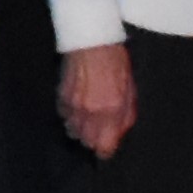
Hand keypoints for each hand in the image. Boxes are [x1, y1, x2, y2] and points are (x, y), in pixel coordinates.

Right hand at [60, 42, 135, 159]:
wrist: (92, 43)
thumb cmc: (117, 65)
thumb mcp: (131, 92)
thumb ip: (125, 117)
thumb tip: (117, 136)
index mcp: (111, 111)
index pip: (103, 146)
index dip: (105, 149)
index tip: (107, 148)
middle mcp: (89, 112)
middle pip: (86, 141)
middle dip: (93, 139)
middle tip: (100, 131)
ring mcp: (73, 105)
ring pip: (73, 130)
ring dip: (80, 129)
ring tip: (88, 119)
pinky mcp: (61, 97)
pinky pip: (64, 117)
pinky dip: (71, 116)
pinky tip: (78, 108)